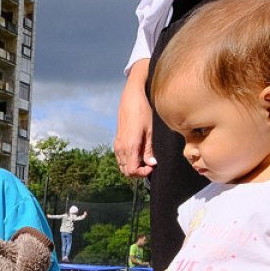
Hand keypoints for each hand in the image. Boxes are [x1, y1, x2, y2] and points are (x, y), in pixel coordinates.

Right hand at [113, 62, 155, 178]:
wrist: (132, 97)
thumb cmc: (143, 111)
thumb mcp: (150, 131)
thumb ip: (149, 149)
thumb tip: (151, 163)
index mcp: (130, 146)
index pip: (131, 171)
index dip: (142, 173)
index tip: (152, 167)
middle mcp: (121, 148)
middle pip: (126, 171)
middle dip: (138, 171)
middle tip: (150, 164)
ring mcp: (117, 144)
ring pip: (122, 165)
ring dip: (133, 165)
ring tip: (145, 157)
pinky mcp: (117, 140)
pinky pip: (120, 157)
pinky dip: (129, 159)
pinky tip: (139, 151)